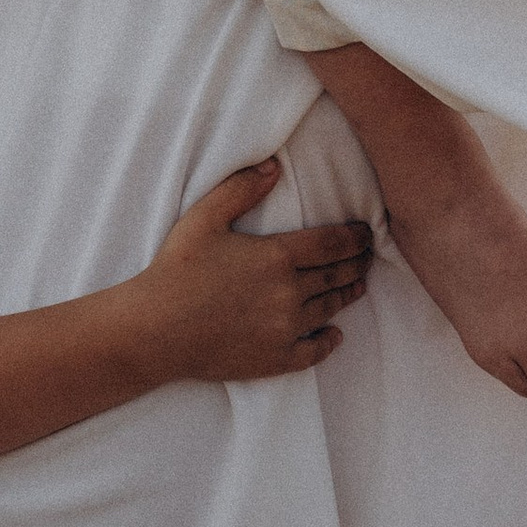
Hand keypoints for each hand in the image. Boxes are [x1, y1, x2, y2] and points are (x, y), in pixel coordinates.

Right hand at [129, 158, 370, 382]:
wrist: (156, 330)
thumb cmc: (177, 270)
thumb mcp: (204, 218)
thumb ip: (241, 189)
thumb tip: (274, 167)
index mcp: (276, 257)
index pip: (332, 244)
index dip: (355, 237)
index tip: (368, 233)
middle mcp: (289, 294)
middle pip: (336, 275)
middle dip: (357, 263)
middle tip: (369, 256)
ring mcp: (285, 329)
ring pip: (329, 309)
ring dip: (348, 295)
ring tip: (358, 286)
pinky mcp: (275, 359)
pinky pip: (314, 351)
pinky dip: (329, 342)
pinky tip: (335, 336)